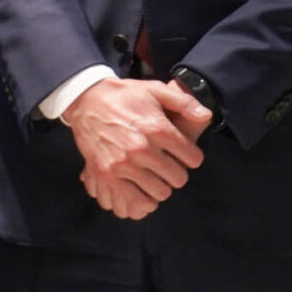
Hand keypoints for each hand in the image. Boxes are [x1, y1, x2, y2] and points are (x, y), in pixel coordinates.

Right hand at [63, 78, 209, 220]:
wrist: (86, 100)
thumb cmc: (124, 96)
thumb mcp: (155, 90)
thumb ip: (183, 102)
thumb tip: (206, 115)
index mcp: (157, 128)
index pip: (192, 157)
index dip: (192, 157)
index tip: (185, 154)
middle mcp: (142, 148)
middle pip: (178, 178)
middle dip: (177, 172)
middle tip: (169, 166)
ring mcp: (123, 164)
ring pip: (160, 192)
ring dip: (161, 186)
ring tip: (155, 177)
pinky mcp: (107, 175)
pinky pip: (135, 201)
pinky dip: (143, 200)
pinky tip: (142, 189)